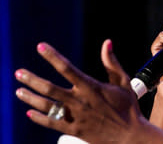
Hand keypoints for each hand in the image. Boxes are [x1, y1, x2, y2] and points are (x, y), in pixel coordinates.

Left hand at [15, 40, 146, 142]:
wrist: (130, 136)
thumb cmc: (128, 107)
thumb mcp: (124, 82)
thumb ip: (112, 63)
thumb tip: (107, 42)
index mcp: (91, 87)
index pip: (67, 68)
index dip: (52, 56)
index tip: (41, 46)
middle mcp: (80, 101)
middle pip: (50, 88)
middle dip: (32, 80)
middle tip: (18, 73)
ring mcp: (76, 117)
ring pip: (47, 106)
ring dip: (30, 97)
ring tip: (19, 91)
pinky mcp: (75, 130)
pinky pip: (52, 123)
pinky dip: (39, 118)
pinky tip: (30, 112)